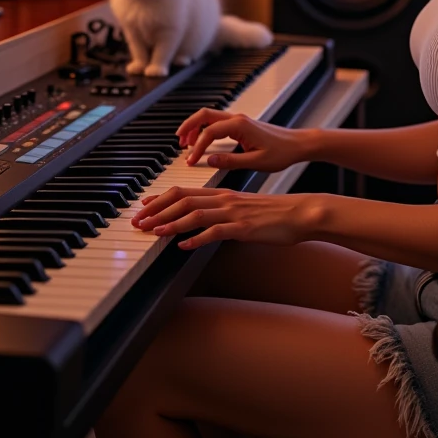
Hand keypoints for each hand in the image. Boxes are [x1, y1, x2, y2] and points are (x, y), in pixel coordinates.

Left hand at [131, 186, 322, 249]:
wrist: (300, 213)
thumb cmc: (273, 214)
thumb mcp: (243, 211)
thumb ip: (222, 214)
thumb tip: (203, 224)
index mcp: (222, 193)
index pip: (184, 191)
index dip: (160, 198)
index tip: (143, 206)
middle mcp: (224, 199)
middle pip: (182, 199)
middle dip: (157, 210)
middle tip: (138, 222)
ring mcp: (233, 213)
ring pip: (194, 213)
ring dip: (170, 223)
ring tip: (153, 232)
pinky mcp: (243, 228)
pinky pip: (215, 232)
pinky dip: (197, 238)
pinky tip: (183, 245)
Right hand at [176, 109, 307, 171]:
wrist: (298, 144)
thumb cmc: (282, 153)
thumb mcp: (257, 162)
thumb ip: (232, 161)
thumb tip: (209, 161)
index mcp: (240, 126)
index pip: (209, 133)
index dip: (197, 147)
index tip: (191, 162)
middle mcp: (238, 118)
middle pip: (204, 115)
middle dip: (188, 126)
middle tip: (178, 141)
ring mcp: (239, 120)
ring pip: (210, 117)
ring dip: (195, 126)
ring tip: (185, 142)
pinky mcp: (241, 124)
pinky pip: (217, 122)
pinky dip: (205, 128)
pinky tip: (202, 141)